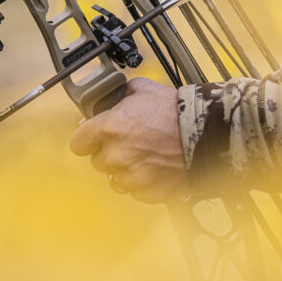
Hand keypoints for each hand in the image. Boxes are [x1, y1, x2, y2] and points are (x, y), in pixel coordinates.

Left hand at [68, 77, 187, 203]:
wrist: (204, 131)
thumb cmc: (174, 110)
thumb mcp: (140, 89)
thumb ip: (117, 96)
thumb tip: (105, 102)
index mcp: (108, 128)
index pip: (77, 143)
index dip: (86, 139)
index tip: (92, 139)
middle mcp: (115, 155)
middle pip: (97, 162)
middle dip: (109, 153)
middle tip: (128, 143)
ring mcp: (131, 176)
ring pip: (115, 179)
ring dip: (125, 170)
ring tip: (144, 157)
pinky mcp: (148, 191)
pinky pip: (135, 191)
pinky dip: (143, 183)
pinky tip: (154, 168)